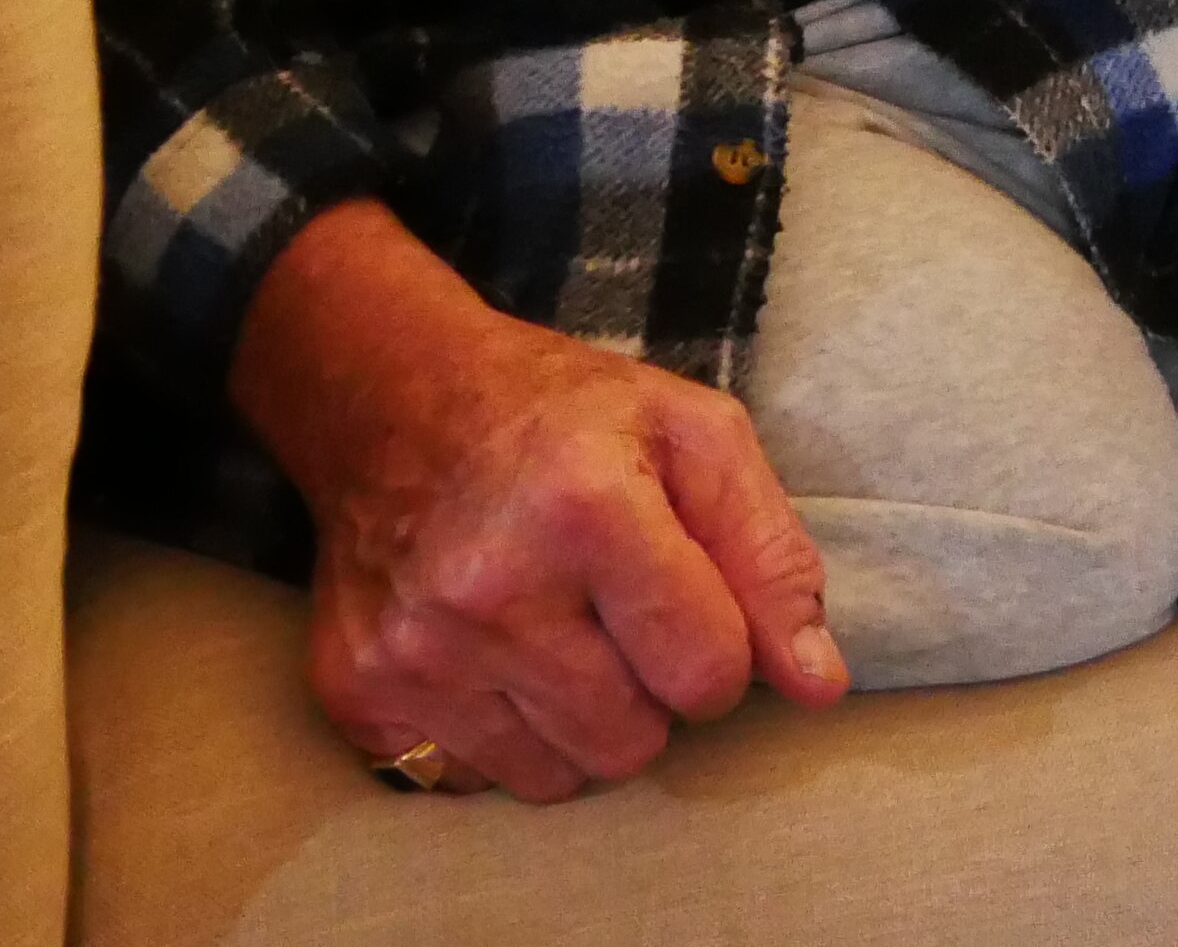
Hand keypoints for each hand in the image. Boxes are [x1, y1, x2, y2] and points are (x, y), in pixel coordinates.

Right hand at [233, 201, 850, 799]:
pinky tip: (486, 653)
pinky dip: (496, 735)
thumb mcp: (695, 434)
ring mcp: (414, 649)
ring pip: (556, 780)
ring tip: (550, 630)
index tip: (685, 596)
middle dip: (644, 688)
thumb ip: (772, 558)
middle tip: (610, 609)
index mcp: (586, 509)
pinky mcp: (358, 691)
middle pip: (633, 743)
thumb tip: (819, 686)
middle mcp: (489, 588)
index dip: (717, 644)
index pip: (708, 675)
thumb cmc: (562, 415)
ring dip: (573, 720)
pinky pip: (471, 781)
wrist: (390, 396)